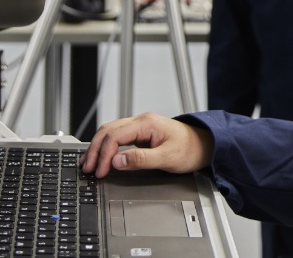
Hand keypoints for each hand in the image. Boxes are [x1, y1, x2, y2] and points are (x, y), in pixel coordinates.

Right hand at [81, 112, 214, 177]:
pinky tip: (101, 156)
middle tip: (87, 168)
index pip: (115, 136)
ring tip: (88, 163)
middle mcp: (141, 121)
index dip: (104, 155)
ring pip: (110, 132)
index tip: (100, 171)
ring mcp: (140, 126)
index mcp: (147, 123)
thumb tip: (117, 162)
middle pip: (108, 131)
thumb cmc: (190, 149)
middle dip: (95, 149)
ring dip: (98, 147)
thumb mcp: (167, 157)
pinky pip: (117, 137)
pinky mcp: (141, 133)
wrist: (205, 145)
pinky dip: (106, 147)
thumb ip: (141, 159)